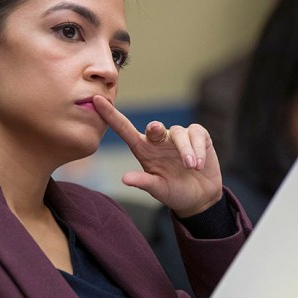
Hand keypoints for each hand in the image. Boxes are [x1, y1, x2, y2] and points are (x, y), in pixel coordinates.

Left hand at [92, 95, 221, 217]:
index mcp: (144, 149)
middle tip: (155, 131)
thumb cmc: (175, 192)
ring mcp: (179, 136)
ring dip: (186, 151)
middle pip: (154, 127)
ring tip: (192, 168)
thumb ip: (144, 182)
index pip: (124, 129)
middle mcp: (159, 140)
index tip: (96, 100)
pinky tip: (199, 165)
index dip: (110, 115)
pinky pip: (196, 134)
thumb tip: (125, 179)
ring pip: (179, 133)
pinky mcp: (198, 135)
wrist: (201, 197)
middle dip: (154, 128)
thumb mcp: (159, 190)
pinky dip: (198, 149)